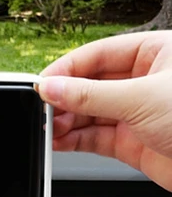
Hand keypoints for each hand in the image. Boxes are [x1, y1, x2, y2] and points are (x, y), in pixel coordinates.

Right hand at [38, 30, 171, 190]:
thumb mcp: (141, 99)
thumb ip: (90, 96)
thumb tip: (53, 88)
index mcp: (154, 54)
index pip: (98, 55)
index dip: (67, 69)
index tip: (42, 84)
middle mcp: (144, 82)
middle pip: (90, 85)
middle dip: (64, 99)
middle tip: (42, 110)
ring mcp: (137, 113)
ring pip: (89, 114)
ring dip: (65, 122)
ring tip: (48, 129)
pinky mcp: (132, 142)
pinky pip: (94, 138)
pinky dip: (74, 141)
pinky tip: (59, 142)